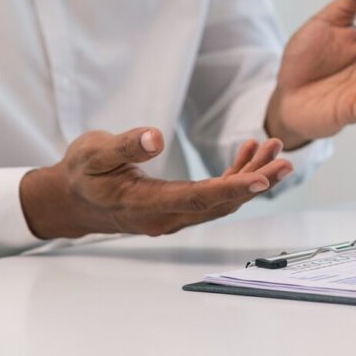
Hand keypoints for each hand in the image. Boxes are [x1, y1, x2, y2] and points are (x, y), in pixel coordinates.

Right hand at [20, 128, 291, 237]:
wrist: (69, 200)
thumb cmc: (80, 174)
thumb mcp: (94, 153)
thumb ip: (125, 146)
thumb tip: (154, 138)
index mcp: (147, 205)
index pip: (198, 199)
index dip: (232, 189)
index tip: (261, 179)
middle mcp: (166, 217)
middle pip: (220, 203)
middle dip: (256, 182)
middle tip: (285, 161)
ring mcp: (174, 215)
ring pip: (221, 200)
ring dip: (250, 176)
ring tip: (273, 149)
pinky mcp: (178, 207)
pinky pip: (213, 195)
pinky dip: (233, 175)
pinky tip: (247, 153)